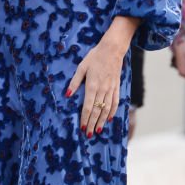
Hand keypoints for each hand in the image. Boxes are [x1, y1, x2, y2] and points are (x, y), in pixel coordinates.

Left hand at [66, 16, 138, 137]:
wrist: (112, 49)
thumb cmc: (94, 57)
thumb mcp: (81, 67)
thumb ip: (74, 82)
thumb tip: (67, 95)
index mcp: (92, 85)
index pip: (88, 106)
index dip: (85, 118)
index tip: (82, 128)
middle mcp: (102, 90)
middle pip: (97, 111)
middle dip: (92, 124)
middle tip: (89, 135)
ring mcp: (110, 89)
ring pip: (107, 109)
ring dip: (102, 121)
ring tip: (98, 130)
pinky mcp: (116, 87)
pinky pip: (115, 102)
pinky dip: (112, 112)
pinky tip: (109, 118)